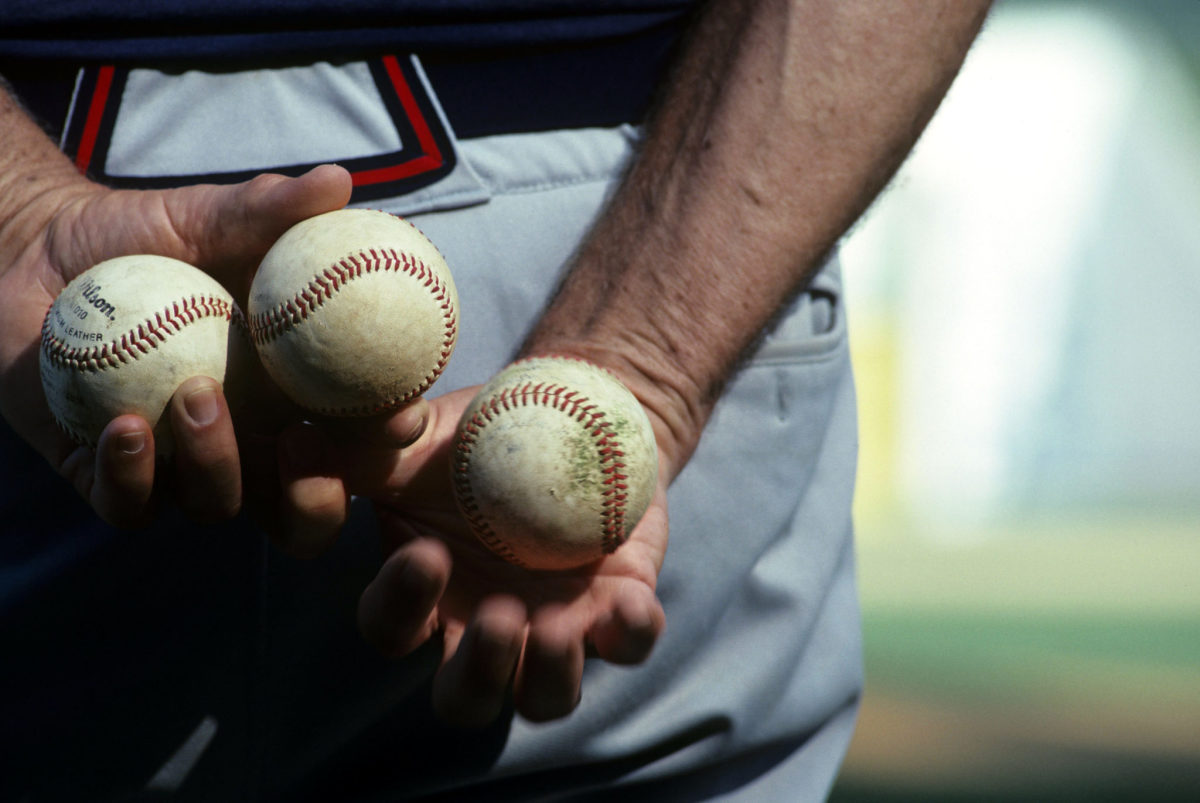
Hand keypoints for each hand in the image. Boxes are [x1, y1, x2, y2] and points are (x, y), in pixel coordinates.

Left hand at [0, 163, 395, 538]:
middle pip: (303, 510)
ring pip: (218, 505)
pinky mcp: (107, 478)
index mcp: (290, 395)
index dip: (386, 440)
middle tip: (304, 450)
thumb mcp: (209, 216)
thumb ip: (270, 208)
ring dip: (217, 465)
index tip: (397, 416)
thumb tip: (338, 181)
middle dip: (317, 504)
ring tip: (193, 395)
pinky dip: (133, 478)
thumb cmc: (142, 236)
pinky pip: (129, 505)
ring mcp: (177, 468)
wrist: (38, 253)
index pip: (356, 433)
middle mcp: (245, 443)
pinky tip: (124, 427)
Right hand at [357, 384, 669, 726]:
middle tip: (496, 618)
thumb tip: (294, 443)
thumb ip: (354, 452)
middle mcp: (484, 627)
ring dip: (549, 674)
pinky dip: (631, 631)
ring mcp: (556, 626)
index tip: (426, 552)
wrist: (571, 409)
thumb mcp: (412, 439)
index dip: (402, 606)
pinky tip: (628, 599)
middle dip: (478, 675)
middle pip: (467, 699)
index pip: (393, 629)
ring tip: (552, 625)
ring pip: (547, 697)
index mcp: (426, 595)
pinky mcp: (618, 606)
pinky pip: (629, 644)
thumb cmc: (477, 432)